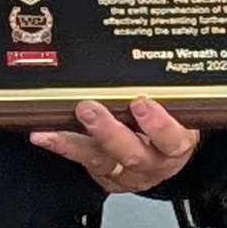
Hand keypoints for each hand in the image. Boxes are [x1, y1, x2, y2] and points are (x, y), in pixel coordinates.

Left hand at [30, 98, 197, 197]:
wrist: (168, 153)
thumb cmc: (174, 124)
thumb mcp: (182, 109)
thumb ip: (169, 91)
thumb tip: (149, 52)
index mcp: (177, 143)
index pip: (174, 139)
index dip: (159, 125)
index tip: (141, 103)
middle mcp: (153, 162)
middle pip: (133, 155)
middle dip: (109, 132)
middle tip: (89, 109)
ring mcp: (127, 172)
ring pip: (101, 161)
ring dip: (75, 142)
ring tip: (55, 128)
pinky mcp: (105, 176)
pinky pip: (82, 163)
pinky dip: (61, 146)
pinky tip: (44, 136)